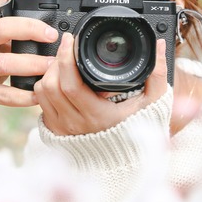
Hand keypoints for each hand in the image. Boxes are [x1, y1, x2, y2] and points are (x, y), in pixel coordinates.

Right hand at [0, 0, 61, 128]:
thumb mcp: (4, 39)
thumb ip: (23, 26)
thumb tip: (60, 18)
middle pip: (2, 27)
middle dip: (30, 28)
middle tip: (53, 35)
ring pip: (2, 62)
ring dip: (29, 64)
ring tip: (50, 67)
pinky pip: (1, 93)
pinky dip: (21, 95)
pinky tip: (37, 95)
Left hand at [35, 33, 168, 135]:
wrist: (126, 160)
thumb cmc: (139, 130)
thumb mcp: (153, 103)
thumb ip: (158, 74)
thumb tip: (160, 45)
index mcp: (97, 116)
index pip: (70, 85)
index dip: (66, 59)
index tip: (70, 41)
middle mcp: (76, 124)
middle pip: (51, 85)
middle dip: (56, 61)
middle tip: (66, 47)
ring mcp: (63, 128)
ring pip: (42, 92)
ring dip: (49, 73)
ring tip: (63, 63)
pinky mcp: (55, 130)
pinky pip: (40, 103)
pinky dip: (46, 88)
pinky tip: (60, 81)